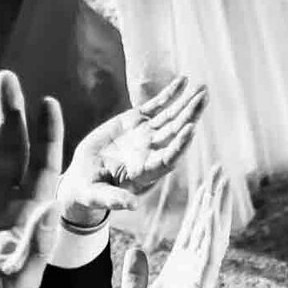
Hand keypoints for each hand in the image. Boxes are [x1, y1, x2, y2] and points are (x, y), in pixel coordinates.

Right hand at [0, 72, 64, 287]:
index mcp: (30, 211)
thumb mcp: (18, 278)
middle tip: (5, 77)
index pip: (42, 164)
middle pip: (9, 146)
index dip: (46, 134)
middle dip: (7, 112)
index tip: (47, 102)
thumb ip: (33, 245)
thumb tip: (48, 211)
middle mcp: (6, 198)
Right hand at [61, 76, 208, 226]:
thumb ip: (113, 200)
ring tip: (203, 89)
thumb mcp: (98, 196)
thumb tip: (132, 206)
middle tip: (203, 98)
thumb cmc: (90, 191)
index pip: (169, 158)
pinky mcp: (136, 122)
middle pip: (176, 133)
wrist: (83, 176)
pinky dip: (170, 94)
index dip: (180, 145)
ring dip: (186, 103)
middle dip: (190, 116)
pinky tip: (183, 81)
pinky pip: (156, 105)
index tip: (191, 129)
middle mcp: (151, 152)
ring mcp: (146, 135)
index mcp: (146, 172)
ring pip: (171, 117)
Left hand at [114, 169, 233, 287]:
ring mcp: (198, 280)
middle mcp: (192, 272)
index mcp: (177, 272)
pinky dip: (212, 233)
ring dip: (218, 207)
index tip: (205, 183)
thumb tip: (137, 250)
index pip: (190, 231)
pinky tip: (215, 212)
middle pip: (205, 226)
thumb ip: (137, 274)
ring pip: (212, 235)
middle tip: (221, 169)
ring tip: (224, 180)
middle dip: (212, 198)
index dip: (198, 207)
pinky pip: (208, 256)